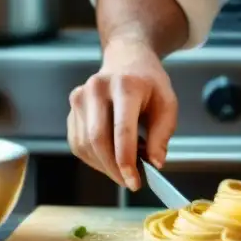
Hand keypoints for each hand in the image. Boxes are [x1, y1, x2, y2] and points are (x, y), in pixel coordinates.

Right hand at [67, 39, 177, 191]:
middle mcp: (97, 88)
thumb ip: (162, 134)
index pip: (121, 129)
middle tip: (129, 182)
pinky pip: (78, 143)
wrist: (127, 58)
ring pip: (85, 145)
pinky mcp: (72, 108)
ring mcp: (80, 96)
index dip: (126, 160)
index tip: (135, 182)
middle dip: (113, 168)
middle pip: (98, 139)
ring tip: (125, 164)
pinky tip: (110, 156)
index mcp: (125, 85)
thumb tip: (155, 163)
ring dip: (104, 165)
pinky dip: (94, 158)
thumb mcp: (167, 103)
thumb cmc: (149, 83)